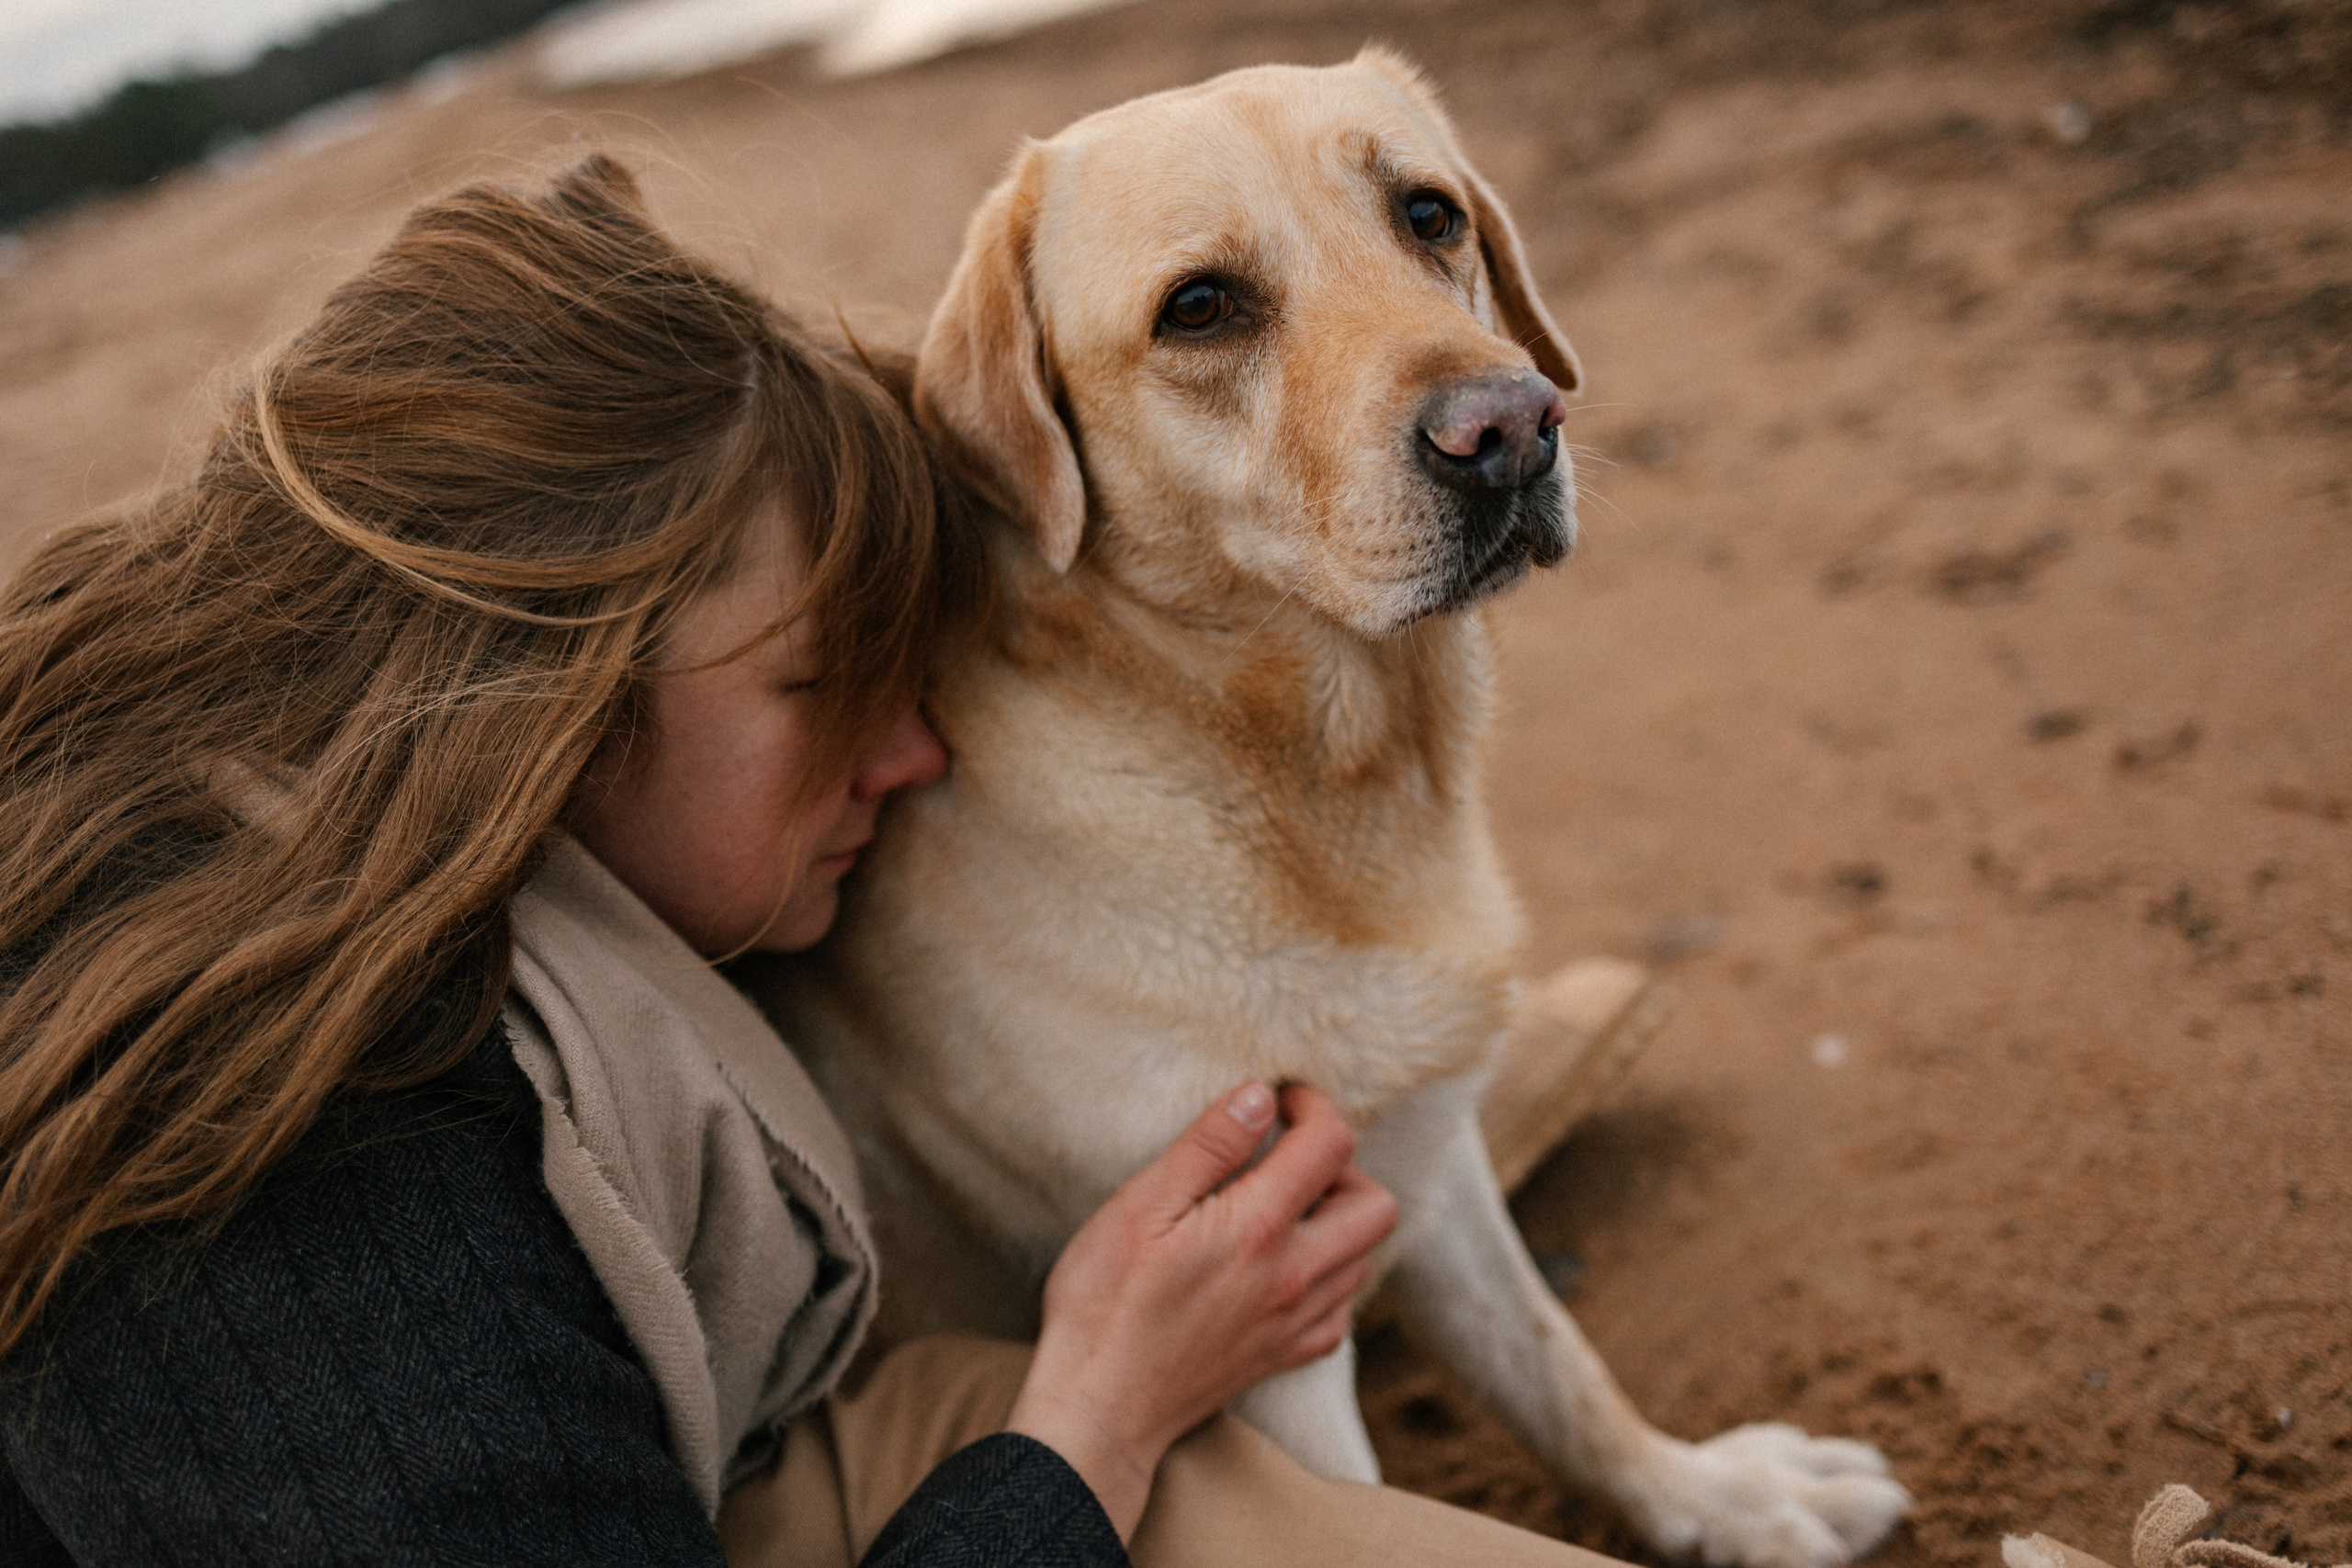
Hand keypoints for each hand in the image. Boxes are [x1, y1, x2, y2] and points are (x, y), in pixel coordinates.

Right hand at [1004, 1081, 1397, 1539]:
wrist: (1100, 1408)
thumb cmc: (1104, 1303)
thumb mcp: (1141, 1206)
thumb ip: (1207, 1147)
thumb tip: (1258, 1097)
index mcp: (1260, 1228)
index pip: (1330, 1144)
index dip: (1312, 1105)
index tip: (1279, 1099)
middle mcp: (1296, 1275)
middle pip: (1375, 1204)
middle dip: (1341, 1166)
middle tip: (1286, 1159)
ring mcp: (1297, 1322)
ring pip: (1364, 1257)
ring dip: (1338, 1221)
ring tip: (1280, 1208)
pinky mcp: (1286, 1357)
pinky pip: (1342, 1309)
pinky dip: (1329, 1277)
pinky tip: (1281, 1267)